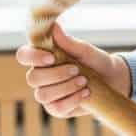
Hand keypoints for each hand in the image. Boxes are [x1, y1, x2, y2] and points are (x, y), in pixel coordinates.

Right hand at [15, 22, 132, 117]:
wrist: (112, 80)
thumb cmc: (95, 61)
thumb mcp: (85, 50)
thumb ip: (68, 42)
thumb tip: (53, 26)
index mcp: (42, 57)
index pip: (24, 55)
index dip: (33, 57)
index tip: (52, 57)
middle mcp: (40, 76)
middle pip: (32, 78)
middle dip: (55, 74)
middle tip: (76, 69)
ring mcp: (46, 94)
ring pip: (42, 95)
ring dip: (65, 88)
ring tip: (84, 80)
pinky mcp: (56, 108)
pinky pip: (56, 108)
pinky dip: (72, 100)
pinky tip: (85, 93)